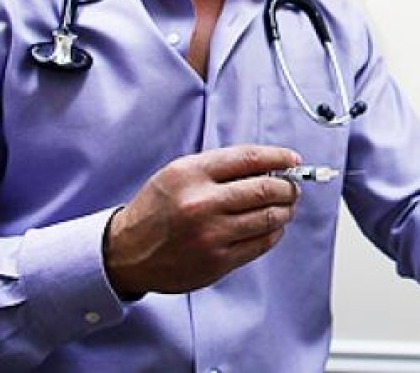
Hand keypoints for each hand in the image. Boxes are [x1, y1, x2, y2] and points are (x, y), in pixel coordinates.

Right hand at [103, 145, 301, 296]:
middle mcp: (202, 203)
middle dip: (288, 186)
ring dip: (286, 210)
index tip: (293, 160)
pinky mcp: (217, 261)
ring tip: (286, 206)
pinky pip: (261, 243)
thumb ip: (222, 167)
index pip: (250, 158)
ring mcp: (211, 235)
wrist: (126, 252)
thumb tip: (270, 164)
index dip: (279, 157)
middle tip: (292, 187)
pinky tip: (273, 226)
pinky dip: (275, 232)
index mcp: (192, 174)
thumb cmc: (158, 208)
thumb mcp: (180, 173)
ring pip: (269, 217)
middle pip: (266, 188)